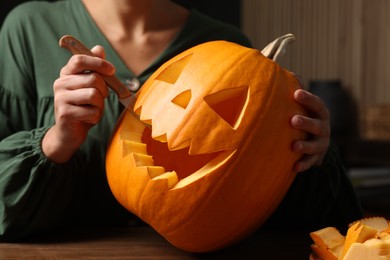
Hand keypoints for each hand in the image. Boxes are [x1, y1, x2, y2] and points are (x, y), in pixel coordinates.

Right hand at [42, 46, 113, 162]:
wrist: (69, 132)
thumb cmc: (83, 107)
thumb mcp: (90, 86)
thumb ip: (94, 69)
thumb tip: (98, 48)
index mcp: (67, 74)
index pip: (79, 59)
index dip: (98, 63)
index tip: (112, 70)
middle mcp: (60, 83)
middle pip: (93, 79)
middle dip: (104, 91)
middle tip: (100, 99)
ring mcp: (60, 98)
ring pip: (94, 95)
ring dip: (100, 105)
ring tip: (92, 109)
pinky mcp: (65, 113)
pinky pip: (92, 111)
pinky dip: (95, 117)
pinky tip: (88, 119)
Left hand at [291, 89, 329, 171]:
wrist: (315, 141)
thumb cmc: (303, 116)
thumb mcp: (300, 105)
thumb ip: (292, 89)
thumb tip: (275, 70)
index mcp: (319, 113)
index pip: (317, 104)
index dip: (308, 99)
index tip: (296, 94)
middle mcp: (323, 128)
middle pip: (318, 125)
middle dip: (306, 123)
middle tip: (292, 120)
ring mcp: (321, 144)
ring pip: (315, 146)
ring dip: (305, 146)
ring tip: (293, 146)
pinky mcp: (316, 158)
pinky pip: (311, 163)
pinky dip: (304, 165)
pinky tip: (294, 167)